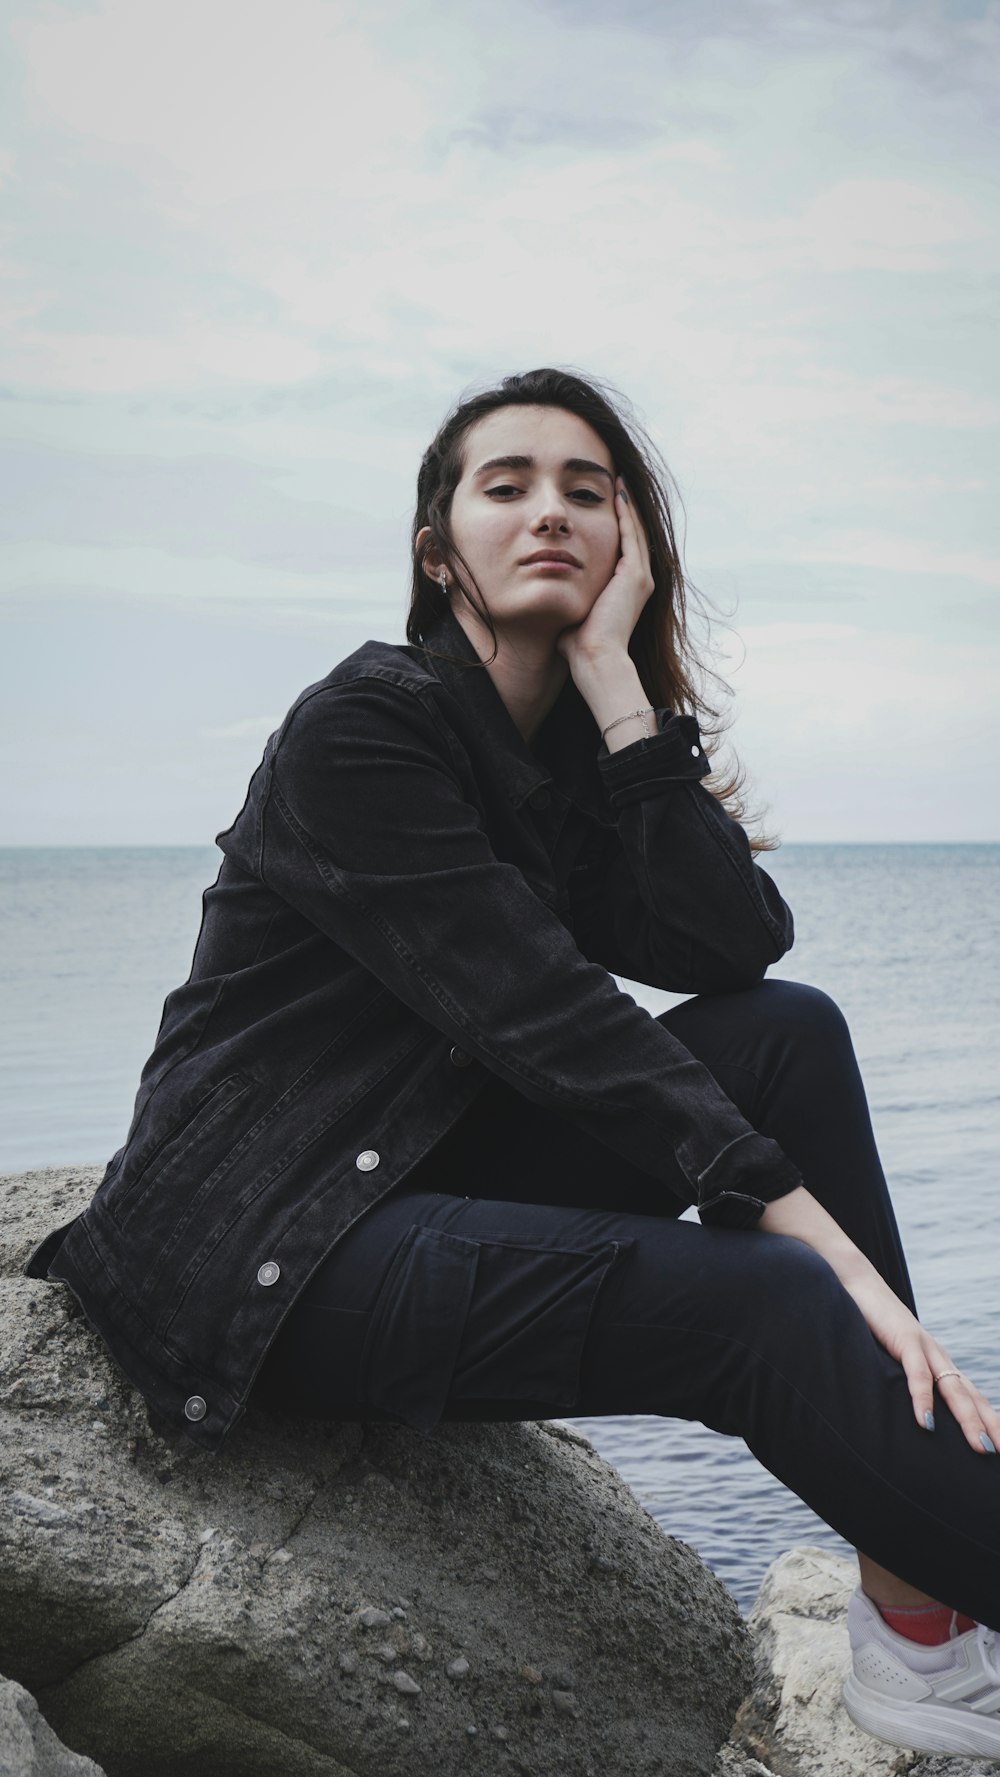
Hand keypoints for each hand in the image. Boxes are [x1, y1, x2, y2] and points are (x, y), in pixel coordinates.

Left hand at [556, 478, 654, 673]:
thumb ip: (568, 597)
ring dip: (626, 506)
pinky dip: (624, 514)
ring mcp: (640, 577)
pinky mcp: (635, 575)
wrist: (595, 660)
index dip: (616, 525)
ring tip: (618, 481)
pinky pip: (630, 535)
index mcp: (626, 590)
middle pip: (633, 535)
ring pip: (635, 531)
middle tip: (617, 483)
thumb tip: (550, 591)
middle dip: (625, 509)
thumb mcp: (574, 611)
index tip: (604, 503)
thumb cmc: (578, 646)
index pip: (623, 548)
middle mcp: (639, 581)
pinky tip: (616, 494)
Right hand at [839, 1265, 999, 1456]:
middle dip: (990, 1426)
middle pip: (971, 1397)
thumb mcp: (889, 1358)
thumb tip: (904, 1415)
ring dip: (970, 1421)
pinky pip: (917, 1374)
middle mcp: (938, 1356)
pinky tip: (927, 1423)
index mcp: (937, 1362)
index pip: (971, 1396)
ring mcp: (924, 1347)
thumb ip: (899, 1381)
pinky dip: (923, 1399)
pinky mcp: (904, 1339)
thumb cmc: (871, 1324)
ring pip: (953, 1389)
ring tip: (982, 1448)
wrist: (856, 1282)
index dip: (988, 1420)